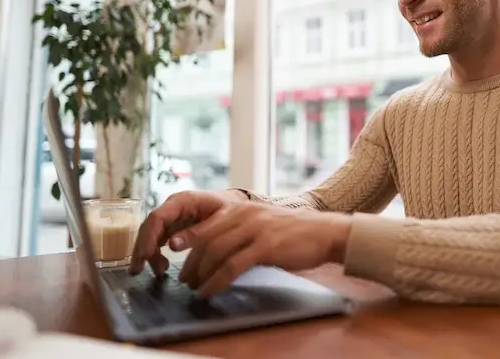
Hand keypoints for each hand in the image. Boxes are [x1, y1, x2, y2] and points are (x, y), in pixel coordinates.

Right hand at [130, 189, 247, 275]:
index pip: (157, 217)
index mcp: (183, 201)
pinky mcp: (174, 226)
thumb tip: (172, 245)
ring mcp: (172, 216)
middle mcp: (173, 207)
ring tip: (158, 272)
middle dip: (142, 248)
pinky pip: (159, 239)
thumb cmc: (230, 208)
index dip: (148, 237)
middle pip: (149, 227)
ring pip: (152, 234)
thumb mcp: (219, 220)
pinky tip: (161, 267)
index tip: (144, 256)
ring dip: (149, 254)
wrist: (237, 204)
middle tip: (137, 270)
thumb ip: (197, 232)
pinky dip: (156, 253)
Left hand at [177, 202, 351, 296]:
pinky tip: (212, 290)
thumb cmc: (295, 232)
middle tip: (185, 279)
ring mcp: (255, 229)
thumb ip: (240, 230)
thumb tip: (216, 249)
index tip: (174, 254)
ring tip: (196, 288)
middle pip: (207, 239)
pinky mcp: (265, 246)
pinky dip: (217, 281)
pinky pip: (233, 265)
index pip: (206, 224)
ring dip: (201, 273)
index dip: (187, 240)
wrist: (325, 232)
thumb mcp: (263, 224)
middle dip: (191, 262)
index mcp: (242, 208)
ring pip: (216, 251)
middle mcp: (245, 215)